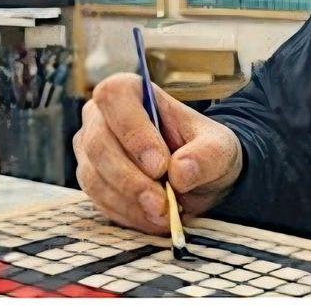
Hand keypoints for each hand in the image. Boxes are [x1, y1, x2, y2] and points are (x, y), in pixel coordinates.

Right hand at [74, 73, 242, 234]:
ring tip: (163, 214)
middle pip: (98, 143)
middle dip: (131, 179)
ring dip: (129, 202)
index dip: (133, 132)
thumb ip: (206, 156)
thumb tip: (180, 171)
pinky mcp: (92, 180)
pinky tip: (153, 219)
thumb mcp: (219, 148)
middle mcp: (101, 116)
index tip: (160, 165)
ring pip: (95, 177)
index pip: (116, 97)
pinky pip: (99, 200)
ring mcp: (91, 150)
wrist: (200, 177)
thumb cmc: (203, 150)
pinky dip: (127, 214)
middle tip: (161, 203)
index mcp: (131, 91)